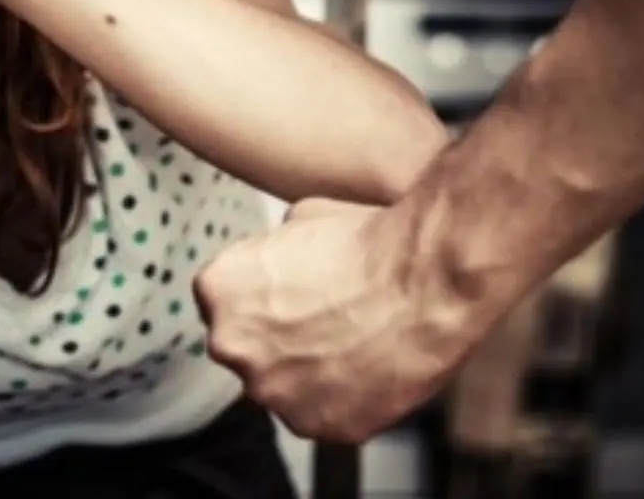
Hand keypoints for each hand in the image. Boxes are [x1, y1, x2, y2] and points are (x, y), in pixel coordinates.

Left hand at [194, 199, 485, 441]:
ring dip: (309, 372)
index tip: (295, 294)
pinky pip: (324, 416)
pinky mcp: (318, 426)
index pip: (226, 302)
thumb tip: (280, 255)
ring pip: (284, 387)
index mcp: (217, 290)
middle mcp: (232, 346)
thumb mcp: (301, 217)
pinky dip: (345, 399)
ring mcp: (274, 393)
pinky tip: (371, 368)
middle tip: (326, 319)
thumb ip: (272, 250)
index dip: (263, 298)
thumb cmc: (368, 243)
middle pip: (249, 349)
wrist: (425, 281)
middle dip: (279, 339)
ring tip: (355, 343)